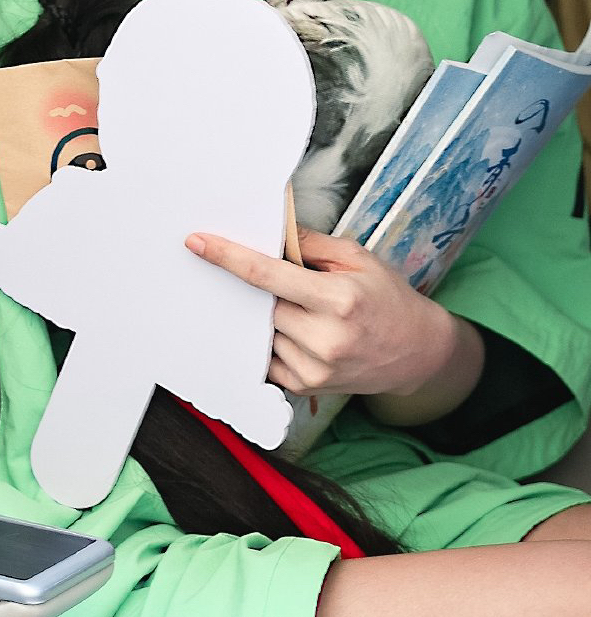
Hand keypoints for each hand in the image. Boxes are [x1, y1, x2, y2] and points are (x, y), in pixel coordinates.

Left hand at [184, 225, 456, 399]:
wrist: (418, 352)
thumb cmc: (387, 298)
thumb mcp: (357, 258)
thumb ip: (309, 244)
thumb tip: (269, 230)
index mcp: (338, 299)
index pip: (268, 275)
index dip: (228, 257)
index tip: (198, 242)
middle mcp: (325, 338)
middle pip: (261, 303)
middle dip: (255, 286)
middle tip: (265, 274)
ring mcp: (314, 368)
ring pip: (261, 330)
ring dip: (263, 314)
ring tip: (295, 306)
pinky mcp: (305, 386)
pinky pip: (266, 356)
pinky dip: (270, 338)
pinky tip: (291, 328)